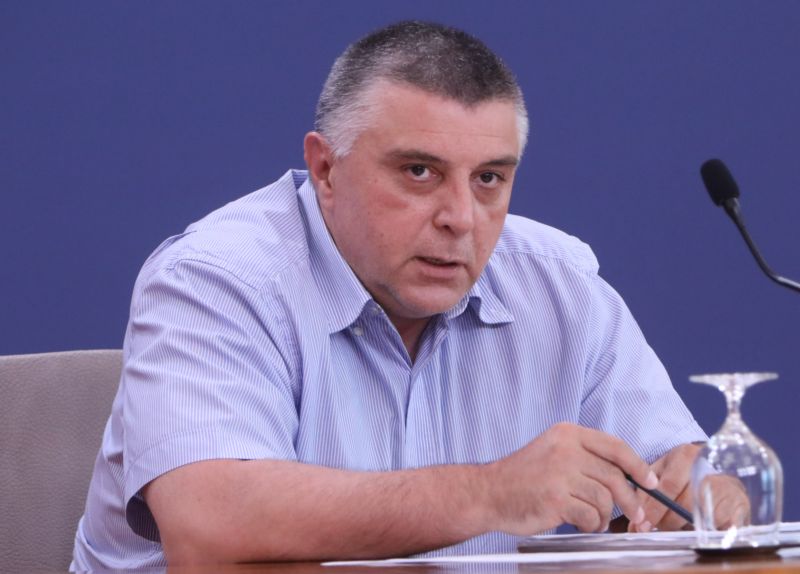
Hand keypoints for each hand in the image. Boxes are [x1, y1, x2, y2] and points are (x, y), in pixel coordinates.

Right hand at [484, 423, 656, 534]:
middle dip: (629, 500)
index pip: (615, 447)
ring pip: (605, 499)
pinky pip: (590, 516)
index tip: (650, 481)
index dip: (638, 466)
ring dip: (605, 516)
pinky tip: (580, 524)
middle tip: (634, 514)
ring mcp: (560, 474)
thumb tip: (626, 477)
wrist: (488, 493)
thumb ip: (584, 457)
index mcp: (567, 434)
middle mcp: (565, 449)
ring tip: (593, 519)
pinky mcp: (555, 499)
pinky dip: (591, 525)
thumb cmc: (522, 477)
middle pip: (615, 476)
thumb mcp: (552, 451)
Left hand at [628, 443, 749, 531]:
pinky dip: (706, 533)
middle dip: (665, 521)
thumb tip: (634, 523)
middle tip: (654, 528)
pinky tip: (695, 531)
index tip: (641, 523)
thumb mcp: (661, 471)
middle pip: (684, 504)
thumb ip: (644, 491)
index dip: (654, 508)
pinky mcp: (741, 507)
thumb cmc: (683, 472)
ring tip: (672, 526)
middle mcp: (709, 469)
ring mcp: (728, 489)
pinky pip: (721, 528)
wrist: (720, 471)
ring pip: (700, 519)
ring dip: (682, 528)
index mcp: (686, 455)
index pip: (669, 485)